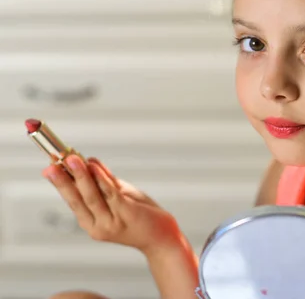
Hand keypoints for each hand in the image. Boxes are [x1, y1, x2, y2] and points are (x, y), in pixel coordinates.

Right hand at [42, 155, 181, 255]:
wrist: (162, 238)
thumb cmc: (141, 216)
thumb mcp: (119, 198)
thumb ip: (105, 183)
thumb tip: (89, 161)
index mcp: (91, 224)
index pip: (72, 202)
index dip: (61, 184)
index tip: (50, 167)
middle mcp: (98, 226)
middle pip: (78, 199)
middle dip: (64, 180)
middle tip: (53, 163)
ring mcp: (112, 222)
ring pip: (92, 195)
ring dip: (81, 175)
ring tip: (72, 158)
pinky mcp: (127, 214)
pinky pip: (111, 194)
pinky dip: (102, 179)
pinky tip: (95, 167)